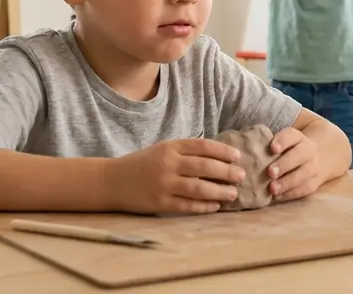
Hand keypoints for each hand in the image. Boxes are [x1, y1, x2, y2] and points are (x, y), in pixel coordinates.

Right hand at [110, 139, 244, 214]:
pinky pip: (187, 205)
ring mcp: (164, 184)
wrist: (112, 181)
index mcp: (170, 147)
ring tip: (233, 193)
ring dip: (219, 191)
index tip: (237, 156)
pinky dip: (204, 206)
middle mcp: (168, 164)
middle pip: (204, 167)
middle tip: (241, 175)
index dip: (223, 151)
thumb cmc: (141, 164)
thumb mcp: (162, 150)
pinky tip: (215, 206)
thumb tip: (218, 157)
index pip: (203, 146)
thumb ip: (185, 152)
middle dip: (226, 171)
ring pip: (198, 188)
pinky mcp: (159, 203)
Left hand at [267, 127, 321, 201]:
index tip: (272, 148)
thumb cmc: (287, 150)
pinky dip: (291, 193)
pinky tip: (278, 197)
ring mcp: (313, 167)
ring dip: (287, 182)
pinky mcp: (314, 182)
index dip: (282, 141)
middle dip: (284, 164)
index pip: (291, 136)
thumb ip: (265, 144)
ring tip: (272, 189)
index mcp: (298, 138)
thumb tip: (243, 146)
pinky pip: (305, 188)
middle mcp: (308, 151)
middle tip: (270, 172)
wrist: (315, 157)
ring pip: (303, 174)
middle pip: (299, 155)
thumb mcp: (281, 142)